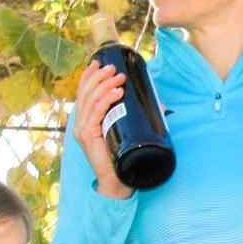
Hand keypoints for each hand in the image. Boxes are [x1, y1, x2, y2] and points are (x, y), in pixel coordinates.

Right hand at [71, 60, 133, 201]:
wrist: (119, 180)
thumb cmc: (125, 157)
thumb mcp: (130, 131)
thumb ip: (140, 118)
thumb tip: (162, 105)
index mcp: (87, 120)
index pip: (84, 93)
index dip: (90, 76)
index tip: (99, 62)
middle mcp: (81, 123)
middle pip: (86, 93)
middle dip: (99, 77)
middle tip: (114, 69)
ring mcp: (82, 130)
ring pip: (90, 100)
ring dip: (105, 85)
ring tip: (119, 78)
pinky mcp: (87, 137)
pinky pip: (95, 113)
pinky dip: (106, 101)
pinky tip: (117, 93)